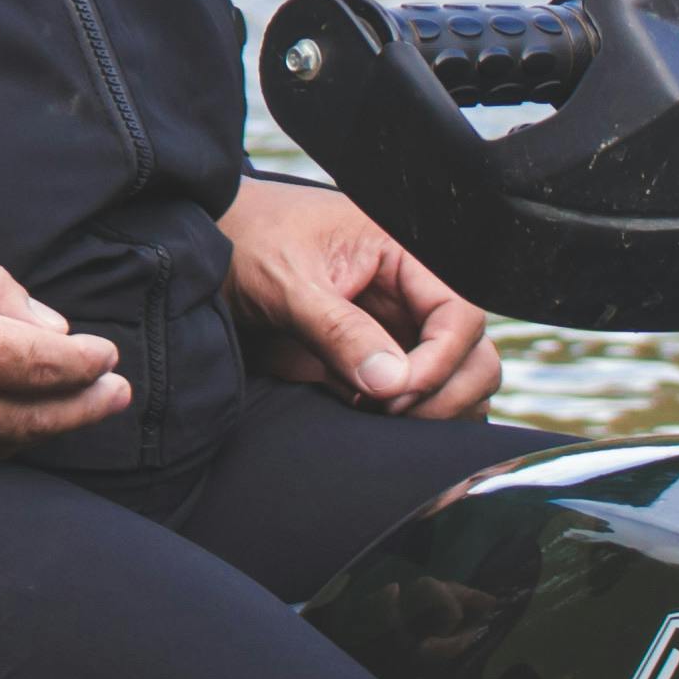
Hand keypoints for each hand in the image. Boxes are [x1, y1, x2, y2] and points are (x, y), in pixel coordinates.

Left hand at [221, 178, 508, 418]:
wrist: (203, 256)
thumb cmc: (244, 243)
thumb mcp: (284, 281)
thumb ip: (338, 329)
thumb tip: (393, 382)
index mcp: (402, 252)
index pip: (461, 312)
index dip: (441, 360)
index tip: (396, 392)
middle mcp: (411, 293)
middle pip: (475, 354)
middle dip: (446, 394)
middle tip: (387, 411)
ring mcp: (398, 332)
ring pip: (458, 384)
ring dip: (434, 413)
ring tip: (376, 417)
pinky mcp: (378, 366)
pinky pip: (421, 401)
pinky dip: (417, 425)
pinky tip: (385, 435)